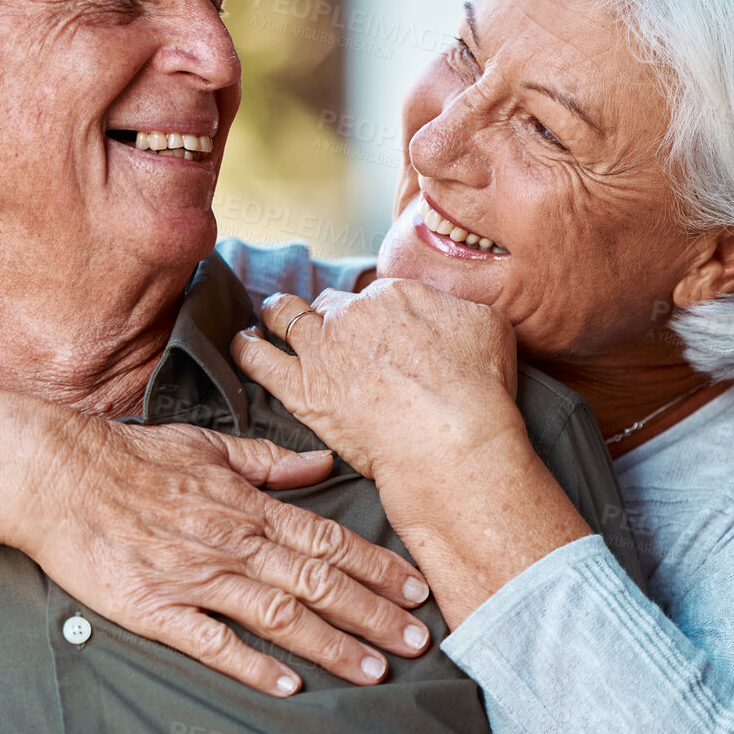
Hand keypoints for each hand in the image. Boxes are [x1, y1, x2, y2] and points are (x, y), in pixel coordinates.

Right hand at [10, 412, 434, 695]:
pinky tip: (288, 686)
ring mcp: (196, 577)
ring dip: (332, 646)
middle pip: (318, 583)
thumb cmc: (131, 457)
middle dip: (373, 615)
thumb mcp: (208, 446)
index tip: (417, 591)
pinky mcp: (156, 608)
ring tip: (373, 672)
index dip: (378, 568)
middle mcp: (232, 542)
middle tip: (418, 644)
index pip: (328, 540)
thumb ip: (268, 462)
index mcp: (247, 506)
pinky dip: (253, 664)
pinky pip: (213, 642)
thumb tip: (321, 465)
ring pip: (279, 616)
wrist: (58, 476)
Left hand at [231, 282, 590, 628]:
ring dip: (280, 314)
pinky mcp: (301, 388)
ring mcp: (321, 349)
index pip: (372, 295)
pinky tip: (245, 343)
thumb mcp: (488, 325)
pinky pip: (257, 358)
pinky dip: (247, 347)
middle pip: (329, 304)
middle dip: (329, 315)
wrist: (452, 439)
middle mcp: (352, 313)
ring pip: (285, 315)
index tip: (375, 329)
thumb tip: (444, 308)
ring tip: (274, 318)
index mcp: (394, 294)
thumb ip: (455, 308)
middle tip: (332, 333)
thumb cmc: (478, 388)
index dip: (372, 313)